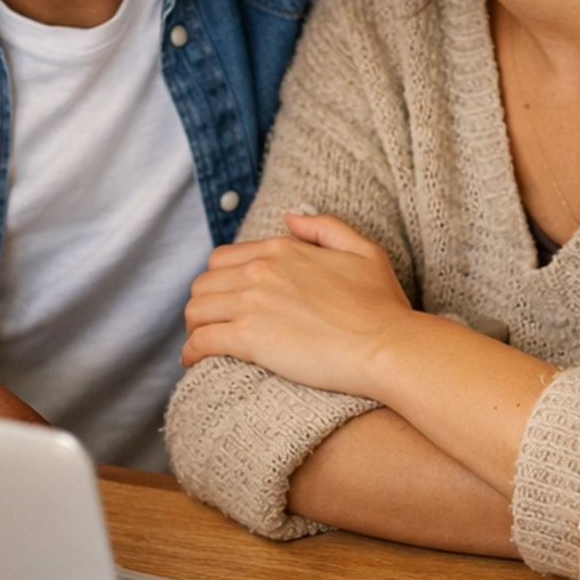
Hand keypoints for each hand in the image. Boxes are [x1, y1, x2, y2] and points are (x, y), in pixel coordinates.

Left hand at [181, 213, 409, 398]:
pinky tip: (194, 361)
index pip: (224, 258)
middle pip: (204, 283)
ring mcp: (251, 303)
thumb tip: (289, 217)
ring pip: (195, 310)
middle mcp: (261, 270)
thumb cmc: (383, 307)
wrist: (387, 346)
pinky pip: (201, 341)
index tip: (225, 301)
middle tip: (211, 325)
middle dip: (204, 304)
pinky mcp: (248, 337)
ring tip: (203, 343)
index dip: (220, 282)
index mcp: (283, 250)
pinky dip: (191, 351)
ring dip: (195, 327)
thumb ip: (325, 228)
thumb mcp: (364, 252)